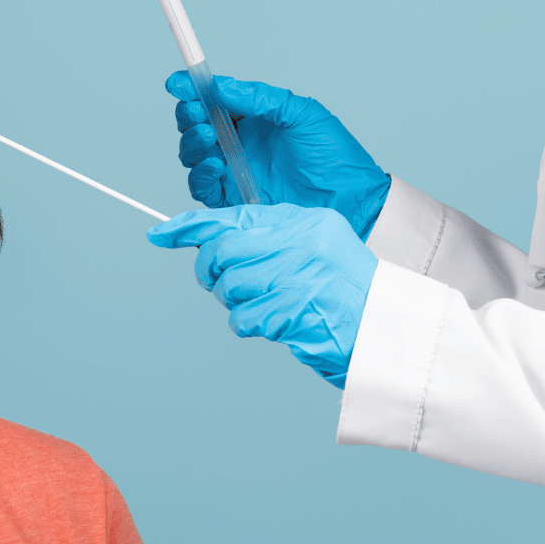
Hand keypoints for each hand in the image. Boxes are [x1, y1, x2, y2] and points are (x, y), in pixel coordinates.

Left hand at [148, 204, 377, 387]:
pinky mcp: (291, 312)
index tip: (159, 233)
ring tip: (267, 304)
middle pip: (223, 250)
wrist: (385, 327)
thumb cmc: (347, 289)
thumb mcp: (315, 244)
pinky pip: (243, 318)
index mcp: (303, 222)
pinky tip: (276, 322)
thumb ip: (269, 237)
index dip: (190, 226)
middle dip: (211, 270)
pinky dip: (250, 324)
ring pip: (229, 286)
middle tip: (221, 282)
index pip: (233, 216)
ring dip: (236, 302)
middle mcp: (299, 243)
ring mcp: (296, 277)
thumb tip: (210, 240)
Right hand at [168, 74, 390, 237]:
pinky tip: (214, 165)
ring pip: (195, 157)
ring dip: (193, 144)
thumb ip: (259, 98)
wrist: (352, 201)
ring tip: (207, 135)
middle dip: (189, 116)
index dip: (193, 91)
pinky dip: (201, 175)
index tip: (178, 84)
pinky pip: (205, 188)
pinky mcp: (236, 201)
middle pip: (197, 128)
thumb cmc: (335, 156)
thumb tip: (221, 85)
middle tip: (197, 113)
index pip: (214, 102)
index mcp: (254, 119)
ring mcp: (236, 173)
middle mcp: (241, 145)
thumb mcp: (300, 113)